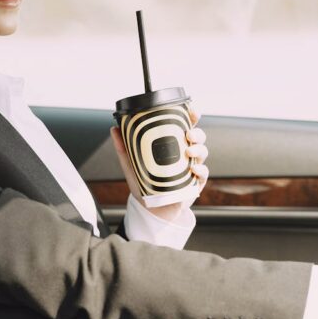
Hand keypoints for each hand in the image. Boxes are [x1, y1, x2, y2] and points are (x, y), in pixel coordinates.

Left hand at [110, 105, 208, 220]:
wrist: (150, 208)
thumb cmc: (144, 183)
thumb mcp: (131, 164)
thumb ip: (123, 147)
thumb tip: (114, 128)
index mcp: (172, 144)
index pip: (184, 126)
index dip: (191, 116)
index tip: (191, 110)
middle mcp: (184, 153)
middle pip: (198, 137)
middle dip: (197, 133)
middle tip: (188, 134)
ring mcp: (192, 167)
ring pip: (202, 152)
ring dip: (199, 150)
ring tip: (188, 152)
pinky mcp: (196, 182)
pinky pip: (204, 173)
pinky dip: (201, 170)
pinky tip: (194, 170)